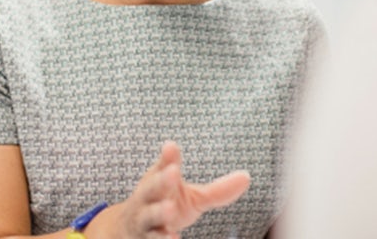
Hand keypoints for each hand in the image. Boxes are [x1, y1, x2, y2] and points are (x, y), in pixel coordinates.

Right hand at [114, 140, 250, 237]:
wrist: (129, 230)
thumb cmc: (164, 205)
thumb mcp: (188, 195)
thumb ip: (216, 189)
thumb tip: (247, 177)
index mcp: (158, 182)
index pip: (162, 167)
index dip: (168, 158)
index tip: (172, 147)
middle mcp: (148, 199)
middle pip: (152, 188)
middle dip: (161, 180)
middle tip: (174, 172)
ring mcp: (145, 221)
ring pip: (149, 217)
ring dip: (159, 212)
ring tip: (170, 209)